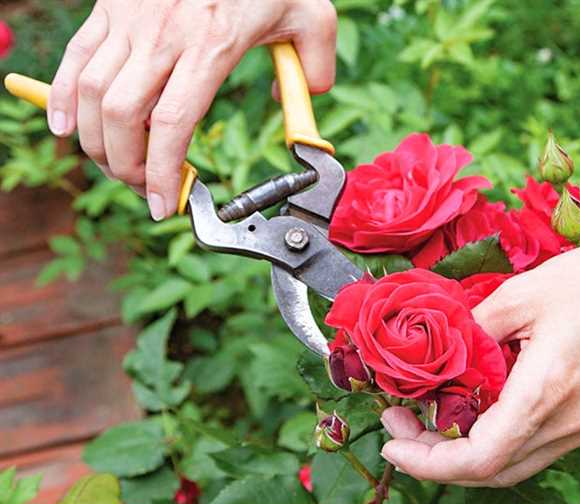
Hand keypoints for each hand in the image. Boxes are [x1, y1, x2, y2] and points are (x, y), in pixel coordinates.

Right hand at [47, 0, 336, 219]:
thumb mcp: (310, 14)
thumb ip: (314, 66)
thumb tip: (302, 102)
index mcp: (212, 44)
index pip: (175, 124)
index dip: (164, 173)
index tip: (166, 205)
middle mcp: (164, 35)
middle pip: (124, 116)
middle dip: (126, 166)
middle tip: (145, 187)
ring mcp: (130, 20)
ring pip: (92, 92)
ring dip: (95, 141)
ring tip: (115, 165)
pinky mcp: (110, 8)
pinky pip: (75, 58)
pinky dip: (62, 98)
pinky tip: (65, 128)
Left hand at [379, 226, 579, 486]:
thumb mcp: (522, 293)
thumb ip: (474, 328)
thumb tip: (442, 348)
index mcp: (546, 394)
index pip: (477, 460)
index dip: (426, 461)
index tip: (393, 441)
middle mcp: (572, 423)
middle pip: (494, 472)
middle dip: (439, 458)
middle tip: (405, 425)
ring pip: (519, 462)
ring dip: (471, 451)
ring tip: (437, 416)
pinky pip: (544, 443)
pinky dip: (504, 437)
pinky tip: (485, 405)